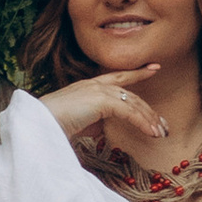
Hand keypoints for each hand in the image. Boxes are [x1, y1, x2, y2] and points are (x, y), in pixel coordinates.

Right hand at [42, 68, 165, 158]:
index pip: (118, 77)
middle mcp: (95, 85)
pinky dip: (142, 123)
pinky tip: (151, 133)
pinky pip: (128, 112)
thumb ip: (90, 121)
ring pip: (133, 104)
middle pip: (131, 95)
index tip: (154, 68)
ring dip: (148, 120)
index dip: (137, 73)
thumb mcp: (76, 122)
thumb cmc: (51, 126)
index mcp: (88, 87)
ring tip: (160, 133)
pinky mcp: (100, 100)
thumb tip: (101, 128)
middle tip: (163, 125)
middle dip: (149, 111)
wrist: (38, 125)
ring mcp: (97, 90)